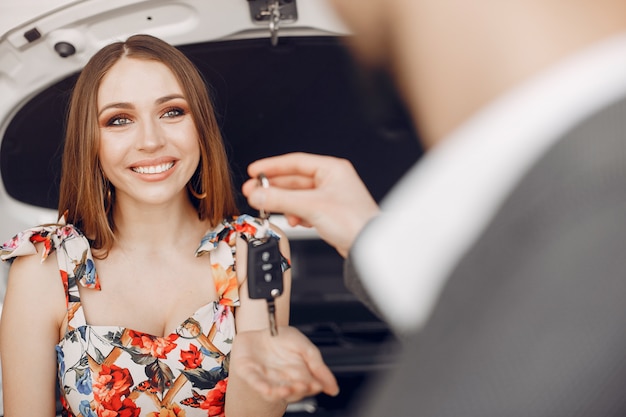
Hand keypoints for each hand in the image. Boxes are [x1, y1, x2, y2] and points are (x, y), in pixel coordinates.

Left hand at [229, 326, 339, 402]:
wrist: (258, 332)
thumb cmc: (280, 340)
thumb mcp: (304, 346)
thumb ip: (318, 365)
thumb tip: (333, 387)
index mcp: (298, 376)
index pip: (308, 385)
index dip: (313, 386)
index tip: (319, 385)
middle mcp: (283, 381)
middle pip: (293, 390)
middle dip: (299, 389)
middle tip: (306, 385)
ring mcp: (266, 379)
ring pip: (275, 390)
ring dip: (281, 392)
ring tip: (288, 389)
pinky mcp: (249, 374)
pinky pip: (255, 382)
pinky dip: (261, 386)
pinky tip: (268, 389)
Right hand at [242, 152, 379, 256]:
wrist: (367, 247)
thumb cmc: (354, 221)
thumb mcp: (311, 206)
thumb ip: (281, 199)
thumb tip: (258, 194)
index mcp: (332, 169)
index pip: (296, 162)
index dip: (273, 166)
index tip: (255, 171)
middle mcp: (331, 181)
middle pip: (294, 180)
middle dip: (274, 188)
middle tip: (254, 192)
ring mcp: (330, 198)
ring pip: (298, 196)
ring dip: (284, 203)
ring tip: (270, 208)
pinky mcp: (329, 214)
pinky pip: (304, 209)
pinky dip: (295, 215)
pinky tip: (293, 221)